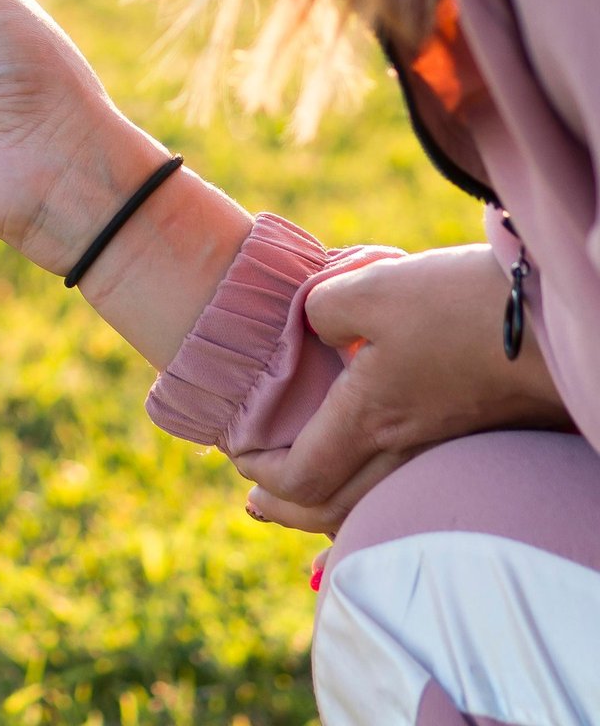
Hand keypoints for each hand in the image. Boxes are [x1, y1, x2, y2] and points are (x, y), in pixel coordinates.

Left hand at [235, 244, 574, 533]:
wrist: (560, 326)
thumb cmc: (465, 309)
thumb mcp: (372, 288)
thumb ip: (321, 308)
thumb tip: (311, 326)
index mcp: (369, 421)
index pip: (299, 478)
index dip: (260, 474)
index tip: (237, 453)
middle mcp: (403, 452)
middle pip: (332, 510)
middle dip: (286, 508)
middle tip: (257, 502)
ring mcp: (441, 452)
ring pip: (373, 504)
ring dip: (328, 506)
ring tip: (304, 498)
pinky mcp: (468, 441)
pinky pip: (408, 488)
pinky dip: (374, 494)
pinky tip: (371, 471)